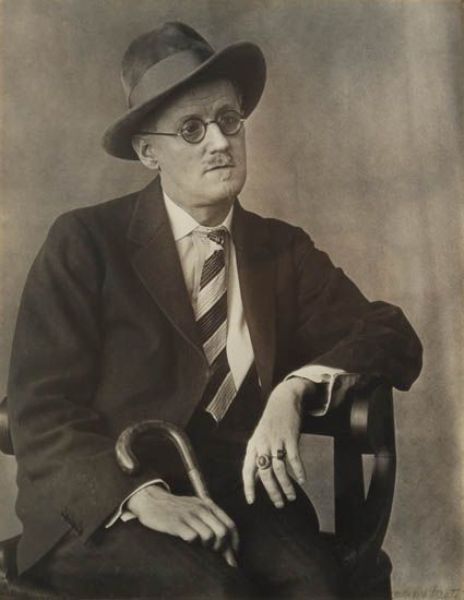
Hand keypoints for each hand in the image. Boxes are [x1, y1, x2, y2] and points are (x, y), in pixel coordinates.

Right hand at [127, 484, 238, 561]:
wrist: (152, 501)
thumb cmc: (176, 509)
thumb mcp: (195, 508)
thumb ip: (210, 520)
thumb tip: (226, 545)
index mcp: (208, 505)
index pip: (230, 525)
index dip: (234, 543)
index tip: (232, 556)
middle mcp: (201, 508)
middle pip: (222, 532)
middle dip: (222, 549)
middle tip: (215, 556)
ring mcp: (189, 515)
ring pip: (209, 536)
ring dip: (207, 547)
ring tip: (200, 549)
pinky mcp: (176, 523)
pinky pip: (192, 537)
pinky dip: (193, 544)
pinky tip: (188, 544)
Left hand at [242, 377, 315, 508]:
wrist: (283, 400)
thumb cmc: (271, 423)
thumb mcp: (260, 438)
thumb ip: (258, 457)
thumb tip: (256, 479)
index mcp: (253, 445)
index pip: (247, 469)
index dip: (248, 486)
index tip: (251, 501)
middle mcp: (262, 444)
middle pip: (264, 473)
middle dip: (272, 491)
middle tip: (279, 504)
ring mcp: (276, 440)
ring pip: (279, 469)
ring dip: (286, 485)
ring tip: (291, 496)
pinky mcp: (290, 437)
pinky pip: (293, 458)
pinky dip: (298, 471)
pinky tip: (302, 480)